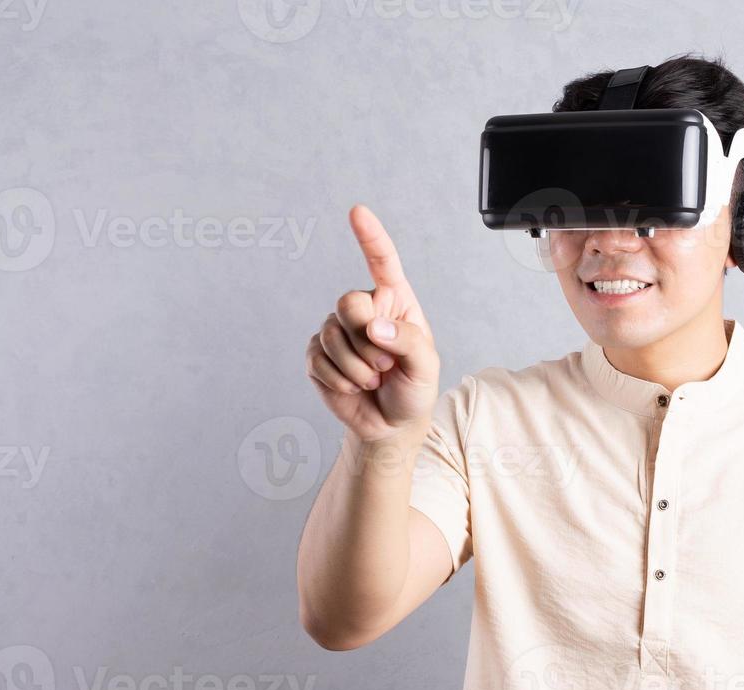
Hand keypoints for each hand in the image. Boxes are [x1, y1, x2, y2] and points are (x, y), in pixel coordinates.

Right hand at [307, 205, 440, 443]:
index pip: (382, 264)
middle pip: (348, 302)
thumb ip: (407, 341)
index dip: (370, 237)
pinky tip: (354, 387)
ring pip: (331, 335)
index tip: (358, 212)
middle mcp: (364, 310)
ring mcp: (337, 331)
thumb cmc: (413, 389)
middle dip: (365, 339)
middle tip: (385, 365)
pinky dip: (339, 379)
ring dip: (356, 367)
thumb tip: (375, 327)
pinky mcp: (317, 354)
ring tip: (374, 380)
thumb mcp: (425, 366)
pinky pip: (318, 359)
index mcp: (394, 302)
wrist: (390, 424)